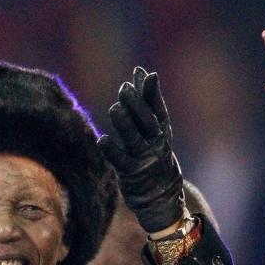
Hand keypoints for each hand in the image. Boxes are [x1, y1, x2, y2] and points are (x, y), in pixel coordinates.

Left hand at [97, 67, 186, 233]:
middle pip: (147, 122)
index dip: (153, 92)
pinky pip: (120, 161)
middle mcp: (155, 143)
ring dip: (125, 123)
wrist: (161, 193)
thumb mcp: (153, 128)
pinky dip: (112, 151)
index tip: (147, 75)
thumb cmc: (152, 152)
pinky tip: (102, 140)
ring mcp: (143, 159)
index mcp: (161, 130)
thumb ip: (146, 101)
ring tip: (115, 108)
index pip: (158, 109)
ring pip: (134, 139)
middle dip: (137, 105)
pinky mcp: (131, 173)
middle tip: (124, 88)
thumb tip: (139, 71)